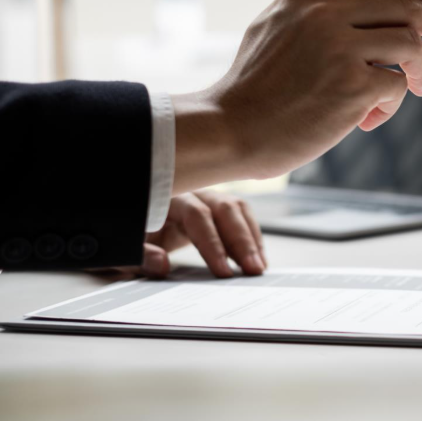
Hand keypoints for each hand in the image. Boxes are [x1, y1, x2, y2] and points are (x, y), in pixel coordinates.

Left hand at [122, 191, 266, 277]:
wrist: (123, 223)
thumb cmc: (125, 235)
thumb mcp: (121, 250)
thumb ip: (138, 257)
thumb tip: (162, 264)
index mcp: (166, 198)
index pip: (197, 216)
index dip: (212, 243)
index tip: (223, 271)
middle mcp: (191, 192)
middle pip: (225, 209)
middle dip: (242, 241)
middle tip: (253, 269)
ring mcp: (205, 198)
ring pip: (237, 209)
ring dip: (251, 238)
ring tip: (259, 267)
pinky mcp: (214, 209)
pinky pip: (240, 216)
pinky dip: (251, 237)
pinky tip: (257, 258)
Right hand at [172, 0, 421, 192]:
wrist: (230, 128)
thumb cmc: (259, 80)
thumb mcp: (284, 21)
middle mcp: (325, 12)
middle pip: (411, 4)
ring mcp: (339, 47)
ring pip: (412, 44)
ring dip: (421, 70)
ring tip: (414, 88)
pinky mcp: (352, 86)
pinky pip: (398, 84)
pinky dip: (393, 101)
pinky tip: (369, 117)